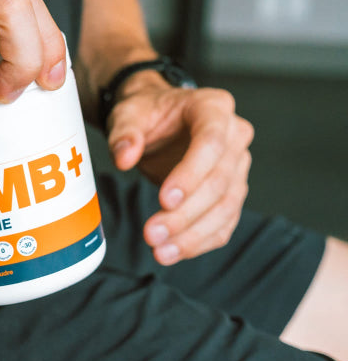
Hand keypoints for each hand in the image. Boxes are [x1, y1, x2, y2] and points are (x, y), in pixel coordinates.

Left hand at [106, 78, 253, 265]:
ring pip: (226, 207)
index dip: (191, 174)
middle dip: (186, 214)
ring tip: (161, 252)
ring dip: (194, 235)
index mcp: (214, 108)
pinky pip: (224, 222)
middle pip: (219, 181)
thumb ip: (125, 133)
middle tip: (152, 234)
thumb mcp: (129, 113)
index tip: (164, 200)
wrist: (159, 120)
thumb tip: (124, 157)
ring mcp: (237, 165)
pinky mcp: (231, 191)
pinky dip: (201, 241)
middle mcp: (234, 136)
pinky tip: (175, 252)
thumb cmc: (147, 112)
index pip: (212, 142)